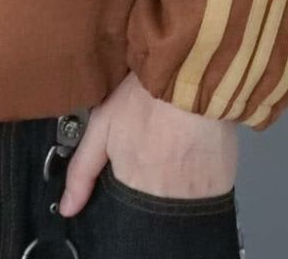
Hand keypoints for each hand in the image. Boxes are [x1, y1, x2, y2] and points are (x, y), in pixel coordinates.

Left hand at [58, 72, 238, 215]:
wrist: (191, 76)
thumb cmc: (143, 98)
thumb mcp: (101, 125)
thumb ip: (82, 171)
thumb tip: (66, 210)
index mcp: (131, 187)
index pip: (125, 208)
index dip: (125, 192)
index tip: (128, 175)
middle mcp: (162, 200)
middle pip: (151, 209)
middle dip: (148, 191)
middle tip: (152, 158)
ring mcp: (194, 197)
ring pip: (179, 206)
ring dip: (174, 188)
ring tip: (172, 155)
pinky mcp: (220, 187)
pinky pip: (207, 197)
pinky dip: (200, 185)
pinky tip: (194, 158)